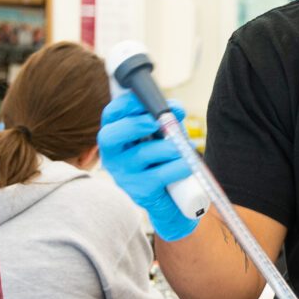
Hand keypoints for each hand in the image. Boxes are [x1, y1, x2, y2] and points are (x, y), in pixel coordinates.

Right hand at [97, 90, 201, 241]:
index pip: (110, 115)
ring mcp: (124, 175)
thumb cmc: (164, 159)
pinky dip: (178, 167)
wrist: (173, 200)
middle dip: (134, 125)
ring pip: (141, 155)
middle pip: (110, 136)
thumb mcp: (165, 134)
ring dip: (166, 147)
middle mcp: (113, 156)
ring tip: (184, 147)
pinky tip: (188, 164)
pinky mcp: (140, 192)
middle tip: (156, 122)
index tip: (145, 98)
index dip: (125, 104)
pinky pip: (159, 175)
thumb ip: (169, 119)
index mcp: (115, 136)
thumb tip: (176, 109)